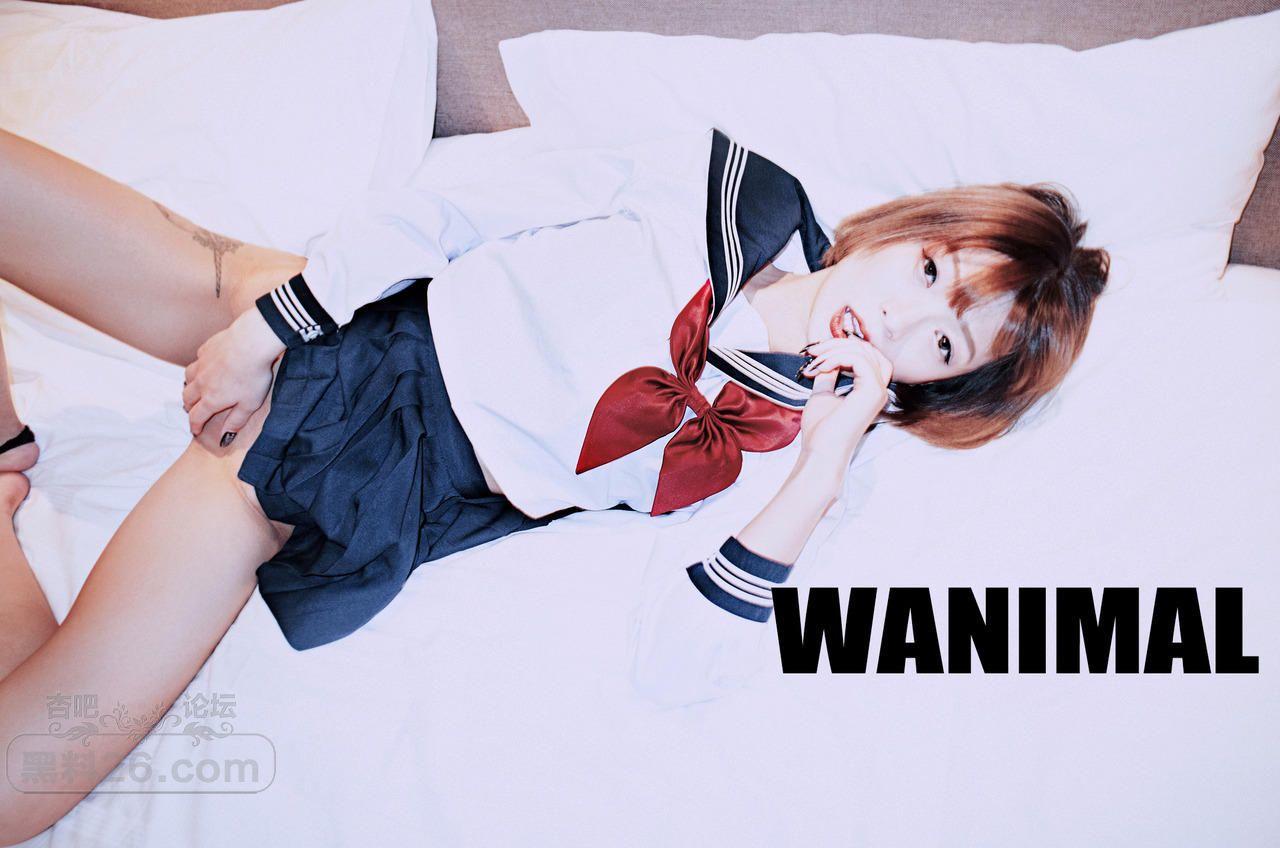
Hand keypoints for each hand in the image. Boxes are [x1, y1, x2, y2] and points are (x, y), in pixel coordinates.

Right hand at [182, 309, 284, 443]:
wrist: (250, 343)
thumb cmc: (253, 376)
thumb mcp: (249, 404)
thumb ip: (235, 421)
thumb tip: (225, 438)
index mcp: (211, 400)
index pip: (196, 417)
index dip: (194, 426)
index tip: (195, 431)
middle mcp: (201, 383)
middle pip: (187, 398)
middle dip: (189, 407)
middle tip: (194, 411)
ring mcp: (201, 364)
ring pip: (187, 378)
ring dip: (189, 387)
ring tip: (195, 390)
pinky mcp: (205, 349)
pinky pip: (197, 360)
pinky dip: (199, 367)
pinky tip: (206, 366)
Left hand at [797, 336, 892, 461]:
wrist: (820, 451)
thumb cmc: (821, 430)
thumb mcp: (822, 394)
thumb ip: (828, 374)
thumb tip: (826, 356)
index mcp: (870, 390)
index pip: (866, 355)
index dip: (842, 347)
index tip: (816, 354)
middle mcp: (879, 389)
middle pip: (866, 349)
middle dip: (837, 344)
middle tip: (812, 353)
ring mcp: (878, 390)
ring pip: (862, 351)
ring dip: (832, 351)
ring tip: (813, 364)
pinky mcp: (873, 391)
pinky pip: (858, 359)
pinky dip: (836, 358)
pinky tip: (821, 368)